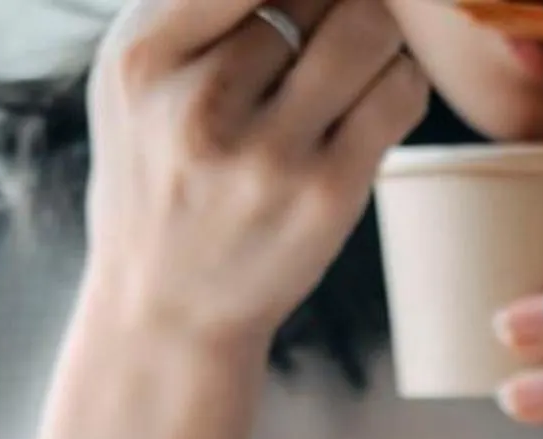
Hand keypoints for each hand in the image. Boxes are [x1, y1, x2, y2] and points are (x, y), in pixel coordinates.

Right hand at [32, 0, 427, 438]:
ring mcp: (268, 155)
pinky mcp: (327, 196)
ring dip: (379, 26)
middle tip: (335, 23)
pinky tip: (380, 87)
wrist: (168, 306)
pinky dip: (402, 75)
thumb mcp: (140, 76)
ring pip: (368, 28)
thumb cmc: (160, 170)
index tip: (308, 4)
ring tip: (359, 48)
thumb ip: (196, 3)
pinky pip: (398, 93)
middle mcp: (201, 101)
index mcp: (145, 54)